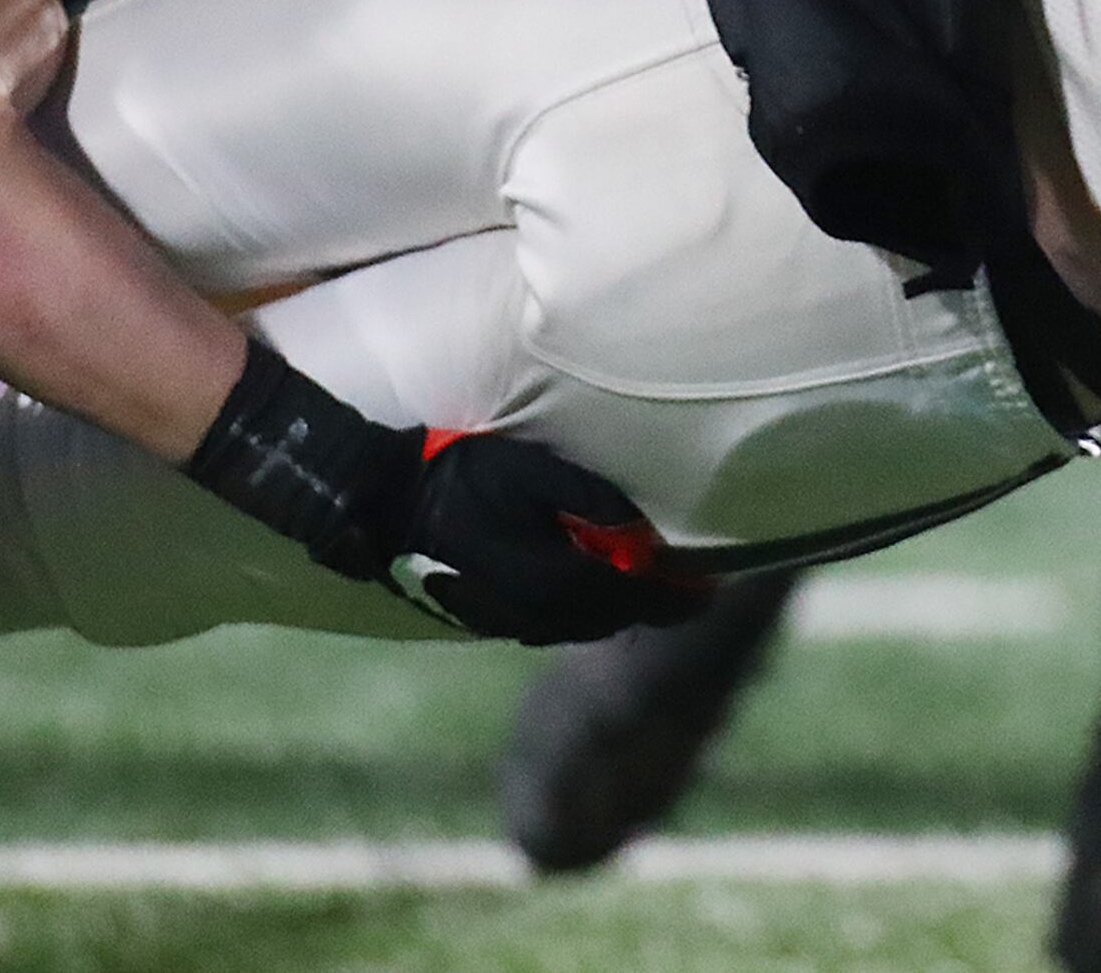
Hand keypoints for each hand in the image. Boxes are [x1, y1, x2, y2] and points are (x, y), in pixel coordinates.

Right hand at [388, 428, 714, 644]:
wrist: (388, 504)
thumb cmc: (465, 476)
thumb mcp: (535, 473)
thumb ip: (594, 505)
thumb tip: (643, 535)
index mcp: (556, 580)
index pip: (636, 598)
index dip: (678, 597)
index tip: (711, 588)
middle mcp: (538, 616)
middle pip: (616, 618)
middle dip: (656, 604)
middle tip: (691, 585)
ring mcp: (512, 624)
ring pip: (587, 627)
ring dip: (622, 609)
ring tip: (652, 586)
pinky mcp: (493, 621)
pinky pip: (556, 625)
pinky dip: (587, 611)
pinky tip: (594, 588)